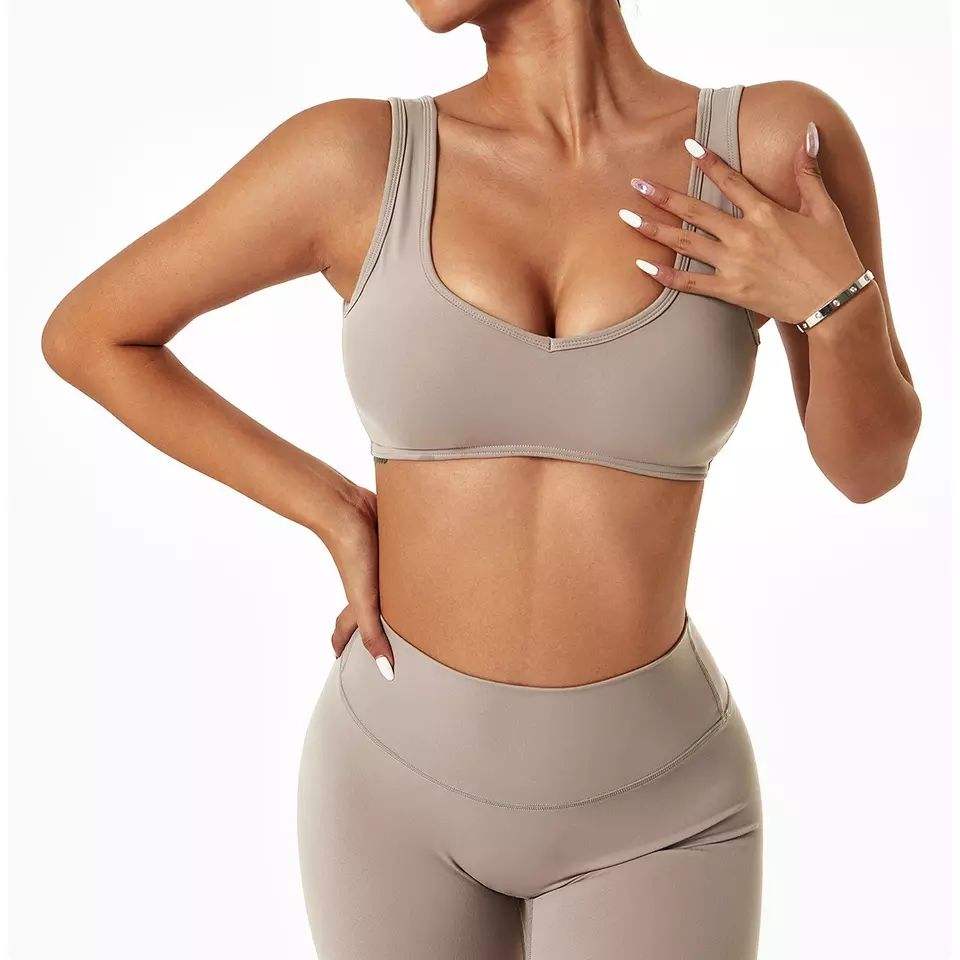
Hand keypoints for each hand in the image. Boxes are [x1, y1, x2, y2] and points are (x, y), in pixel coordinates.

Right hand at [325, 484, 393, 679]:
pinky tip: (420, 562)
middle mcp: (369, 583)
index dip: (342, 641)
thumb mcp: (365, 600)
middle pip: (370, 607)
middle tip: (384, 637)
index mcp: (360, 599)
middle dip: (375, 622)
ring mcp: (380, 563)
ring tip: (408, 605)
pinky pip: (401, 559)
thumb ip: (373, 634)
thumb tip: (386, 672)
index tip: (338, 655)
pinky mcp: (393, 542)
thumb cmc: (353, 554)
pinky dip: (406, 565)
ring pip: (389, 584)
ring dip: (396, 594)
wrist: (350, 508)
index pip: (348, 626)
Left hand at [618, 123, 864, 325]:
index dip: (708, 160)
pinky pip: (689, 283)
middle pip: (695, 210)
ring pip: (684, 243)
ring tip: (627, 218)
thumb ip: (808, 172)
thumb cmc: (834, 255)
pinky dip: (664, 275)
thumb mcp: (825, 209)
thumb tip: (808, 132)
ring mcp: (734, 264)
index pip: (730, 179)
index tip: (687, 145)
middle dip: (662, 195)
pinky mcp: (730, 291)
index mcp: (766, 212)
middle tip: (635, 183)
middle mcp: (744, 235)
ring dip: (653, 230)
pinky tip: (642, 265)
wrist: (835, 302)